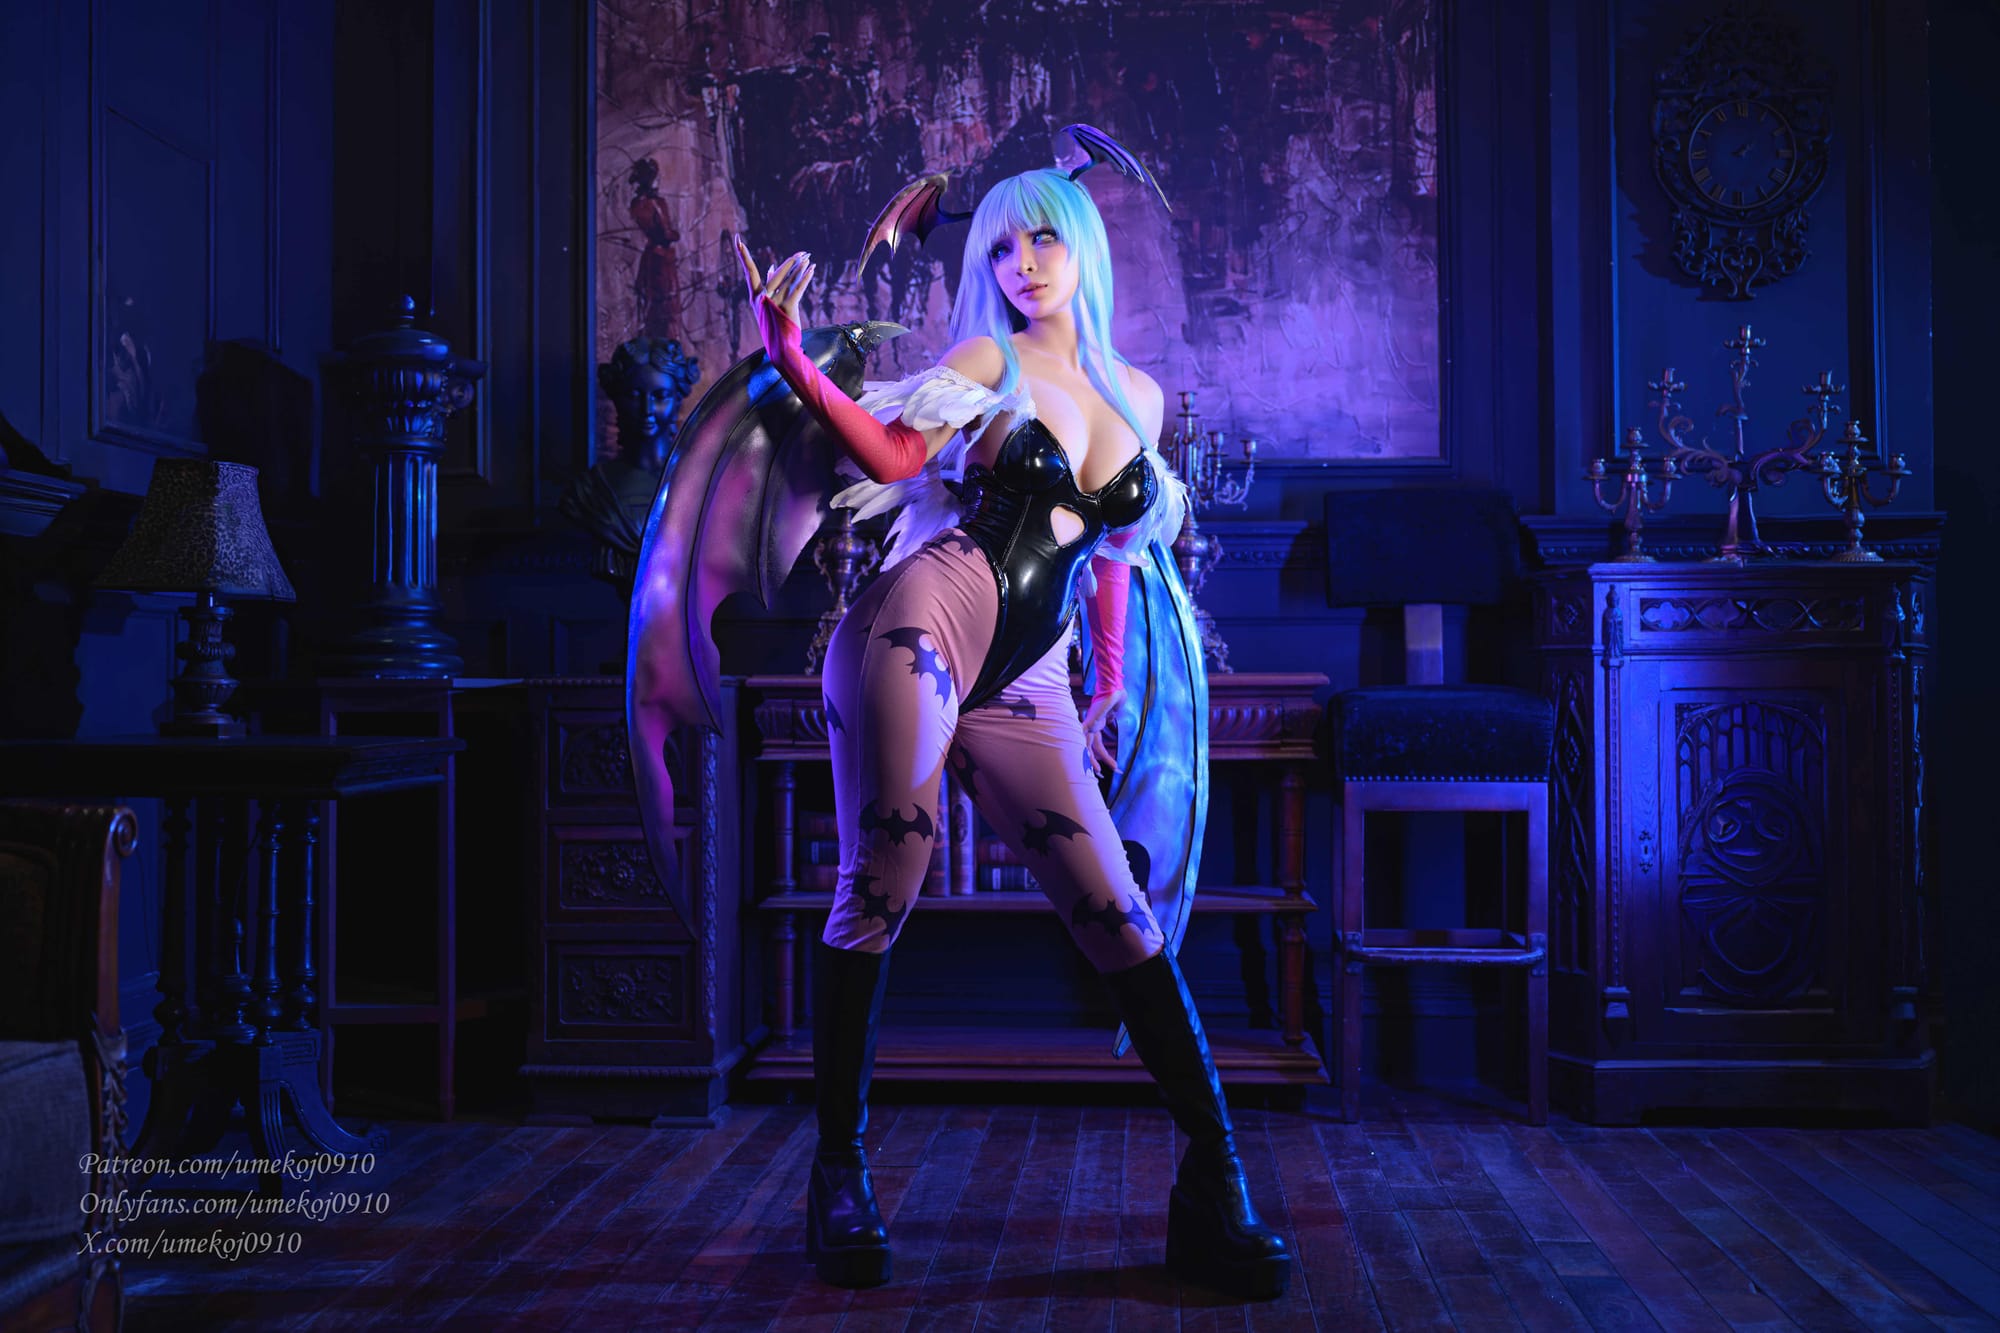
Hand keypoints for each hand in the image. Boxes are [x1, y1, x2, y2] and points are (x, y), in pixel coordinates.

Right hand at [733, 236, 814, 355]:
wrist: (781, 349)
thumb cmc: (775, 327)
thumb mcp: (767, 306)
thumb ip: (769, 285)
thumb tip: (771, 266)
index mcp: (755, 297)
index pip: (748, 271)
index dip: (743, 255)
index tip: (737, 239)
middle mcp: (763, 298)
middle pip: (778, 272)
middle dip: (792, 261)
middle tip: (803, 253)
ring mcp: (774, 303)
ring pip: (790, 279)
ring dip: (801, 267)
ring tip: (809, 257)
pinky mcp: (787, 308)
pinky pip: (798, 288)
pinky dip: (806, 278)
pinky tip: (812, 269)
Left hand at [1081, 687, 1124, 778]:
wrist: (1114, 689)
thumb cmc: (1115, 695)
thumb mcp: (1114, 710)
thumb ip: (1111, 715)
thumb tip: (1112, 716)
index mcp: (1097, 725)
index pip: (1098, 745)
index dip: (1104, 756)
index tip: (1112, 766)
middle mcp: (1092, 726)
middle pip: (1090, 749)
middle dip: (1096, 763)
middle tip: (1101, 775)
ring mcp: (1089, 725)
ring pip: (1087, 747)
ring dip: (1093, 760)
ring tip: (1100, 773)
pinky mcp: (1089, 723)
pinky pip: (1085, 738)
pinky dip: (1085, 749)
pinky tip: (1088, 759)